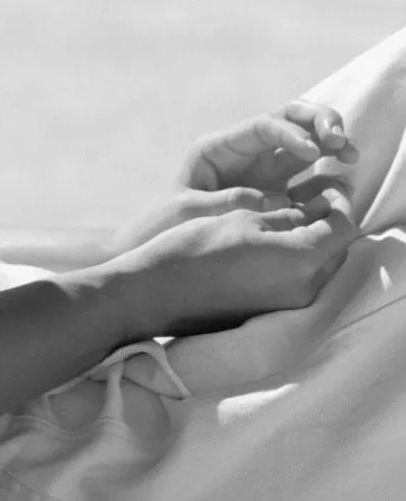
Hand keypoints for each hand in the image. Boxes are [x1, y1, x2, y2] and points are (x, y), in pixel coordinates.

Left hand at [111, 102, 359, 258]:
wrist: (158, 250)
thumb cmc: (165, 228)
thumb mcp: (189, 212)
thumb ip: (227, 202)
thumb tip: (274, 198)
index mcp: (219, 149)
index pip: (262, 128)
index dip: (291, 134)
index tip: (314, 152)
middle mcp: (245, 153)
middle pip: (289, 121)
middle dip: (318, 123)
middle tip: (341, 142)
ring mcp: (264, 172)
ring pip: (306, 142)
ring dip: (331, 142)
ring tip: (351, 155)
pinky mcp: (279, 194)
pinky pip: (309, 178)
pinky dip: (329, 175)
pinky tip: (345, 181)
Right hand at [111, 185, 356, 340]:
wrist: (156, 293)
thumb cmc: (194, 248)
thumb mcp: (243, 217)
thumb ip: (286, 215)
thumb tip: (312, 209)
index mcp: (300, 261)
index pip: (344, 227)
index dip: (338, 203)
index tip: (325, 186)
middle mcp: (304, 290)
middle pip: (337, 251)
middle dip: (329, 223)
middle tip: (310, 197)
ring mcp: (289, 307)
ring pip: (320, 268)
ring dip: (313, 242)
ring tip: (288, 219)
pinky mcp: (272, 314)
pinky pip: (300, 283)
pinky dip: (297, 261)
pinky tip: (272, 245)